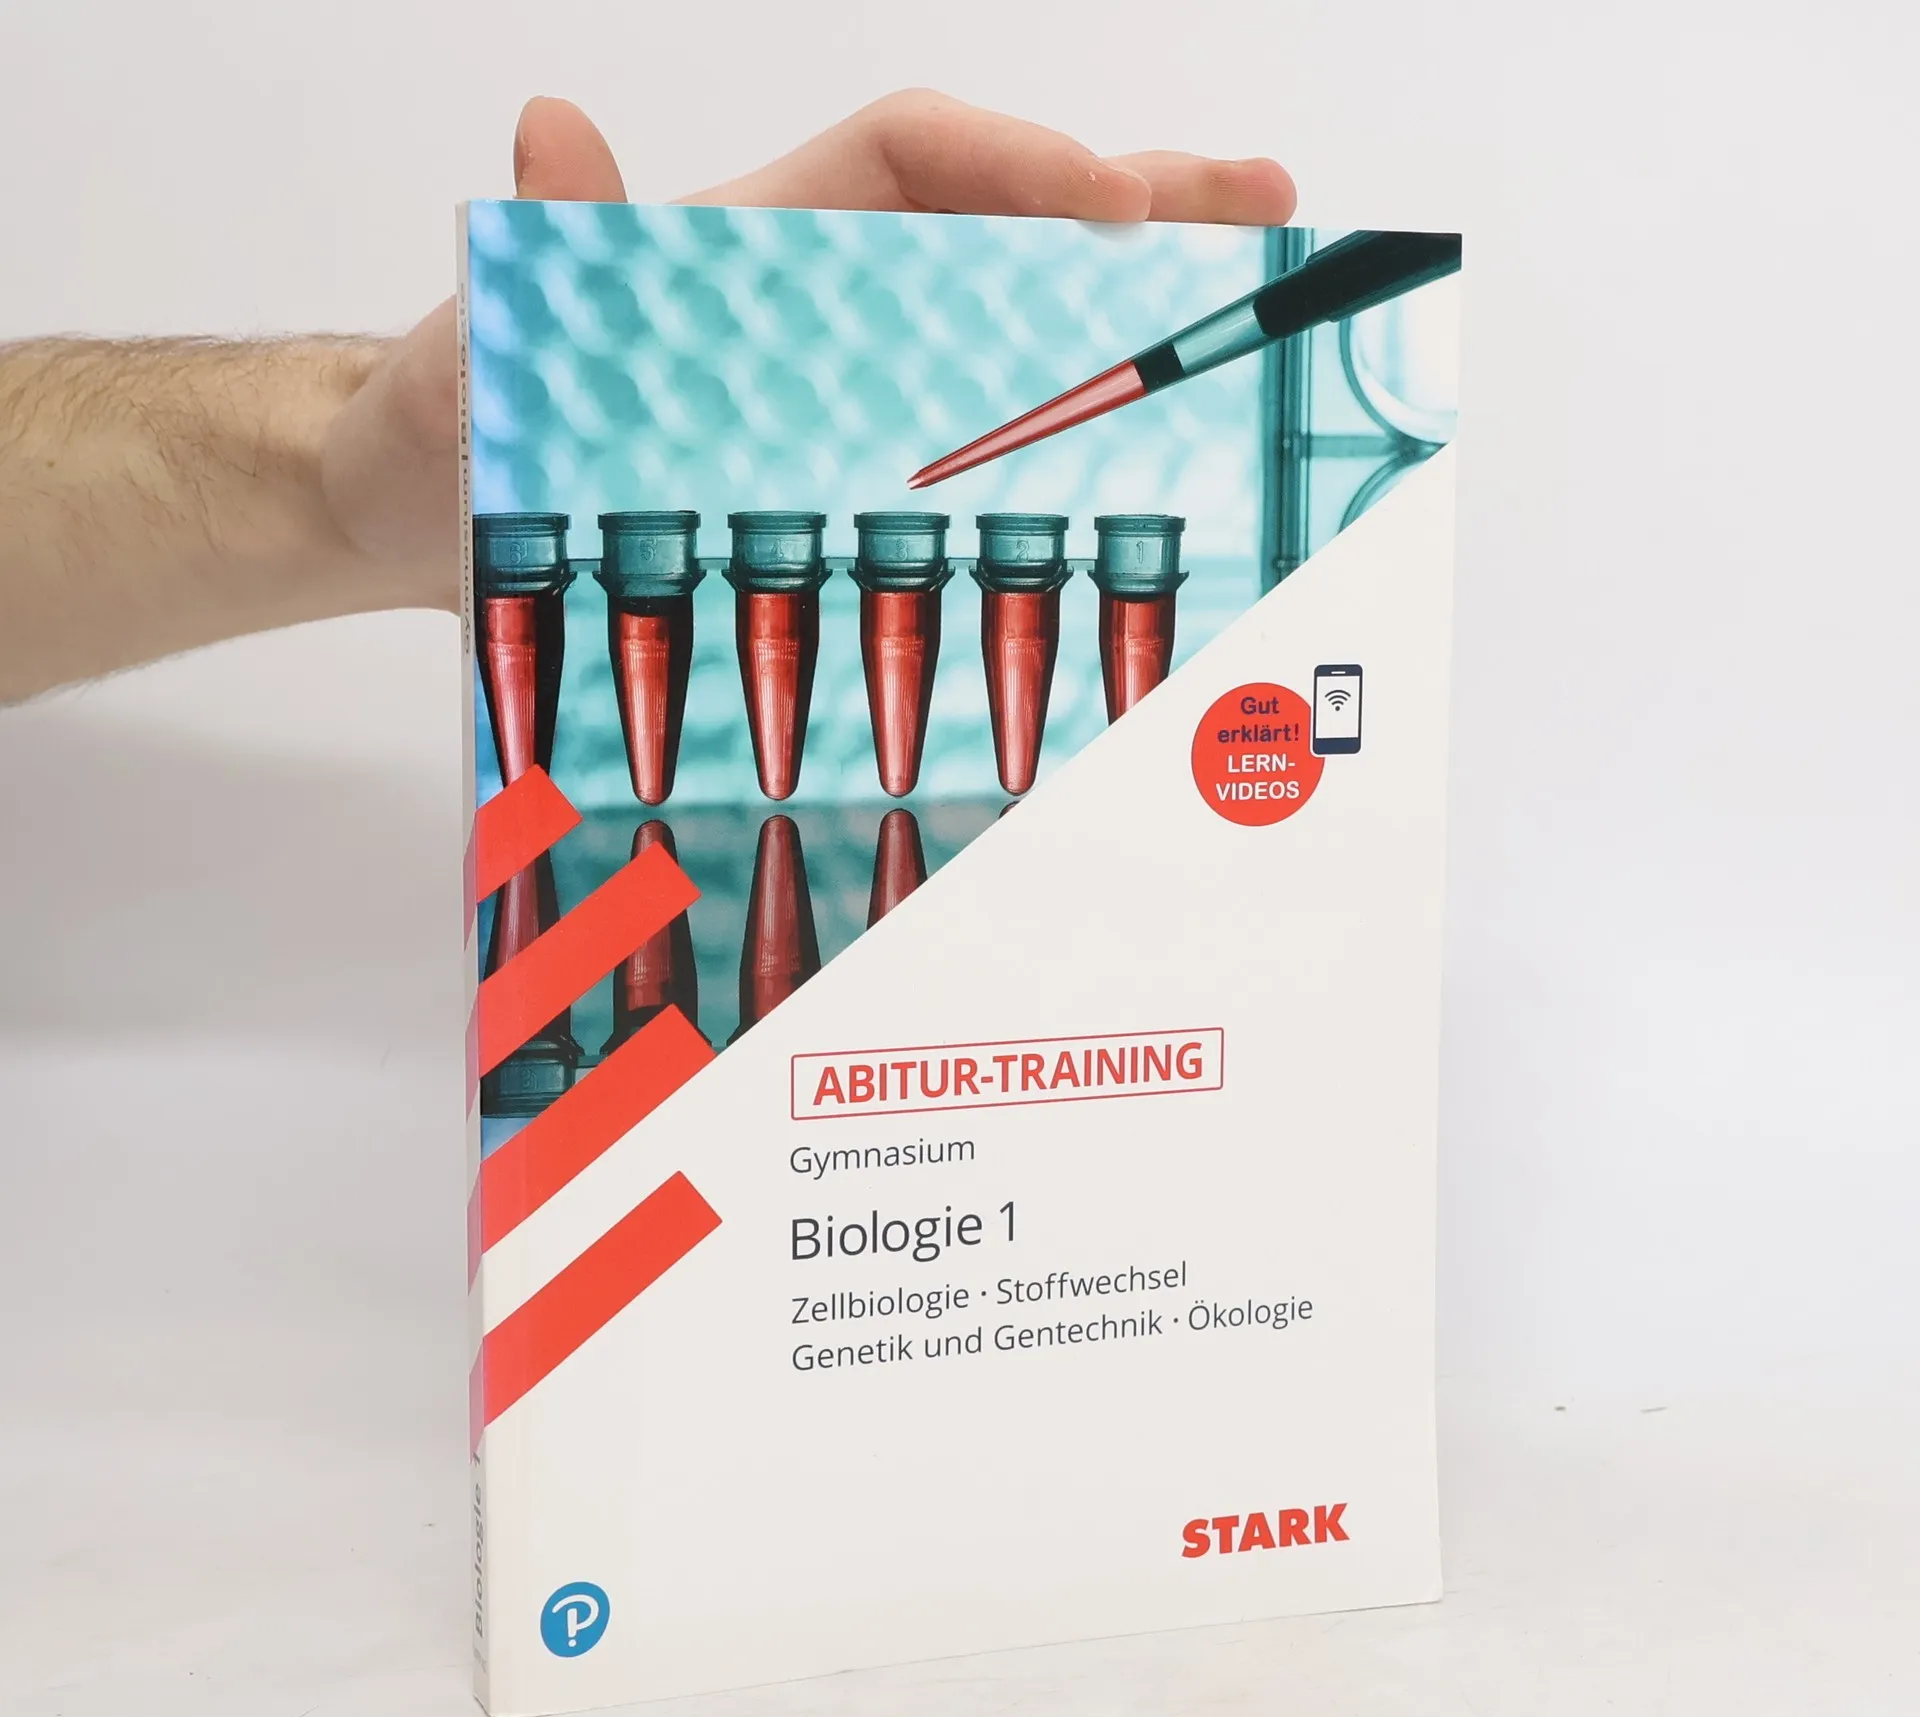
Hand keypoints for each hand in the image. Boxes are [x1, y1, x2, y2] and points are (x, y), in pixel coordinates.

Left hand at [321, 93, 1295, 610]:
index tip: (1102, 199)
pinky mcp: (844, 471)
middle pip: (996, 226)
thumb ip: (532, 263)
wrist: (437, 519)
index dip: (1008, 160)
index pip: (904, 158)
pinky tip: (1146, 452)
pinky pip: (971, 441)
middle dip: (1131, 204)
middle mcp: (817, 306)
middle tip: (1256, 202)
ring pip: (1006, 328)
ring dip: (1131, 307)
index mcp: (750, 248)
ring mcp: (839, 388)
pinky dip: (1066, 434)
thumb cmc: (455, 425)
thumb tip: (550, 133)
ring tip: (1251, 292)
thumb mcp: (473, 348)